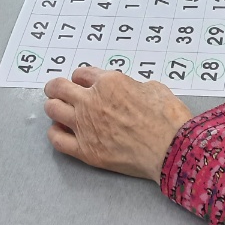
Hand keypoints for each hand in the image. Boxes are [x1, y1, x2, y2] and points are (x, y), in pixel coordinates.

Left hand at [43, 66, 194, 180]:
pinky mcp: (86, 150)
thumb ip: (133, 85)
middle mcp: (91, 101)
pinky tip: (59, 131)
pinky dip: (55, 133)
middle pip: (59, 88)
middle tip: (57, 91)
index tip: (81, 82)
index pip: (81, 74)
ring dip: (54, 107)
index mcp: (108, 82)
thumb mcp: (152, 87)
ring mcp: (85, 126)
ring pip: (53, 110)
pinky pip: (57, 140)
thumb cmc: (167, 117)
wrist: (171, 148)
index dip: (81, 78)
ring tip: (57, 109)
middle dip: (56, 87)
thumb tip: (129, 90)